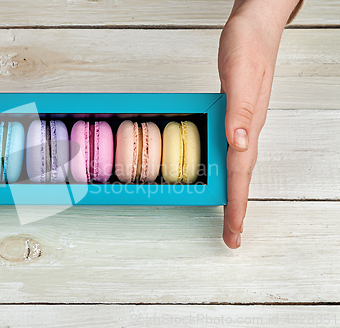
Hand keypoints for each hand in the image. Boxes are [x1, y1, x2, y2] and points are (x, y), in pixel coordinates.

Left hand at [218, 0, 299, 247]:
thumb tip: (238, 145)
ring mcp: (243, 123)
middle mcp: (247, 129)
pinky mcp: (237, 115)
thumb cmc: (247, 47)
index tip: (234, 232)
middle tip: (232, 236)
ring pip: (238, 166)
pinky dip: (227, 169)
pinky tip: (222, 173)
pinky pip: (231, 151)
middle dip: (236, 209)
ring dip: (233, 193)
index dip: (236, 204)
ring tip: (229, 216)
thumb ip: (240, 112)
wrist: (255, 27)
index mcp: (247, 125)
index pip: (240, 173)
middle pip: (241, 177)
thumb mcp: (239, 76)